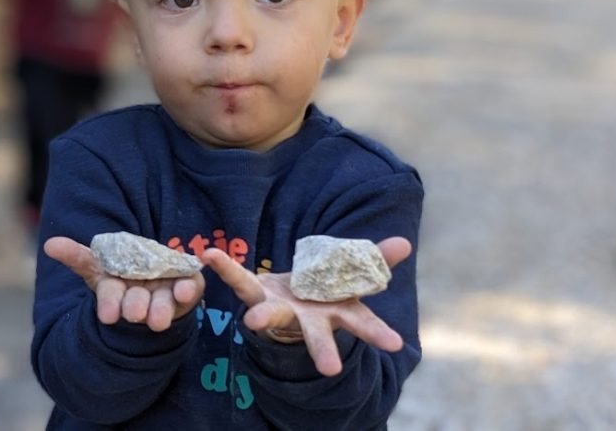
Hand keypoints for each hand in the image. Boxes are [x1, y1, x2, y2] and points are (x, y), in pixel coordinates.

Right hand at [44, 237, 205, 332]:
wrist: (156, 284)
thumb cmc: (123, 275)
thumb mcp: (98, 265)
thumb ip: (77, 256)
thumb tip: (49, 245)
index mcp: (118, 292)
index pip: (110, 298)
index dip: (110, 304)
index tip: (109, 316)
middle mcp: (141, 298)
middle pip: (136, 304)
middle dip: (135, 306)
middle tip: (136, 313)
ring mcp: (165, 296)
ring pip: (162, 305)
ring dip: (161, 310)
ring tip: (159, 318)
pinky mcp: (188, 290)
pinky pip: (189, 290)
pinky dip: (188, 291)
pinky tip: (185, 289)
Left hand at [201, 237, 411, 376]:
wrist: (290, 301)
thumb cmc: (327, 292)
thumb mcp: (354, 275)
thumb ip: (377, 259)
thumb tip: (405, 243)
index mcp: (338, 313)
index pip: (363, 323)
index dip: (378, 333)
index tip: (394, 344)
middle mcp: (309, 319)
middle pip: (317, 336)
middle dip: (323, 351)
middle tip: (331, 370)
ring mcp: (280, 310)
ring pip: (271, 316)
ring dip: (263, 317)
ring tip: (253, 320)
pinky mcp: (256, 294)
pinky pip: (240, 279)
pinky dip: (226, 267)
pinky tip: (210, 255)